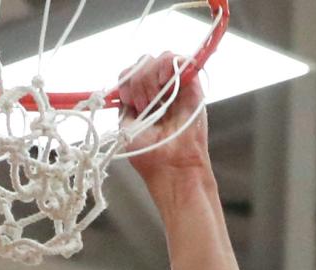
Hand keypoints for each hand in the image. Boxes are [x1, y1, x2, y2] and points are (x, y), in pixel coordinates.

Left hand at [118, 53, 210, 192]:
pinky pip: (179, 60)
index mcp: (144, 98)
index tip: (127, 100)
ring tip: (154, 101)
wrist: (171, 165)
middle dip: (138, 81)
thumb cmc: (149, 154)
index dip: (127, 80)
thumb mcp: (126, 127)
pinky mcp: (192, 84)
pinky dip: (168, 66)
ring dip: (150, 78)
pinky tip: (165, 83)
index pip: (132, 72)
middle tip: (142, 106)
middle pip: (144, 62)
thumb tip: (122, 88)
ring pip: (160, 59)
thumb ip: (124, 104)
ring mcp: (176, 86)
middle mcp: (160, 89)